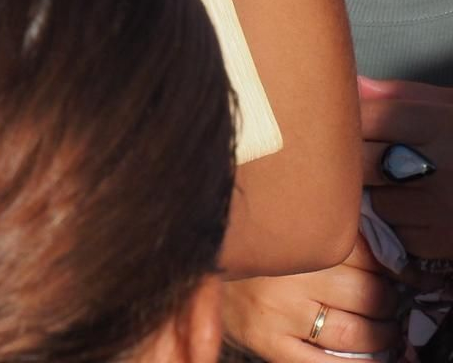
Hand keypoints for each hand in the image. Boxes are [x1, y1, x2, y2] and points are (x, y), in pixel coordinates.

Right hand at [223, 238, 400, 361]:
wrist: (189, 264)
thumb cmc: (242, 244)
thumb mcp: (279, 226)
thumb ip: (321, 230)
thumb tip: (380, 254)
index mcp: (291, 237)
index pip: (363, 256)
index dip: (384, 268)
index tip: (386, 273)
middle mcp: (284, 274)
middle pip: (366, 295)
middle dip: (385, 301)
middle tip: (384, 301)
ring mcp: (276, 314)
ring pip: (355, 333)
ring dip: (381, 335)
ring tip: (381, 329)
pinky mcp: (267, 343)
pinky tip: (366, 357)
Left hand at [363, 77, 452, 262]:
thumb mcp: (451, 107)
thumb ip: (402, 95)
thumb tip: (356, 85)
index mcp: (438, 124)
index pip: (366, 118)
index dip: (353, 122)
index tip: (355, 126)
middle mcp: (439, 165)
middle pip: (360, 161)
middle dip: (356, 160)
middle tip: (371, 159)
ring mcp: (440, 207)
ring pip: (373, 201)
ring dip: (377, 196)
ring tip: (403, 186)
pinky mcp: (443, 242)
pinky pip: (396, 233)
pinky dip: (399, 225)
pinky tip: (421, 212)